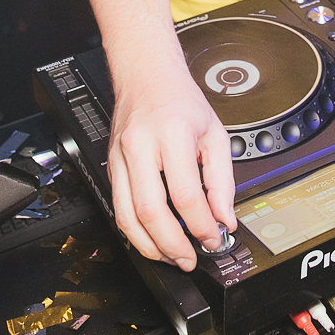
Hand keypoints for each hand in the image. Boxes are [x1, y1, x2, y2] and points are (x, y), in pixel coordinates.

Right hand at [108, 57, 235, 269]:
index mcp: (173, 134)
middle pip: (151, 211)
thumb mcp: (215, 133)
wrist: (146, 76)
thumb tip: (224, 218)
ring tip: (172, 257)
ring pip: (127, 216)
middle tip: (190, 259)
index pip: (185, 194)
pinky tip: (152, 240)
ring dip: (150, 246)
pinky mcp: (110, 166)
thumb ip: (222, 180)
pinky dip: (135, 232)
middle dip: (172, 245)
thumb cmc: (180, 101)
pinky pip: (118, 208)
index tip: (214, 238)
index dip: (201, 225)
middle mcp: (142, 146)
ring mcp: (120, 157)